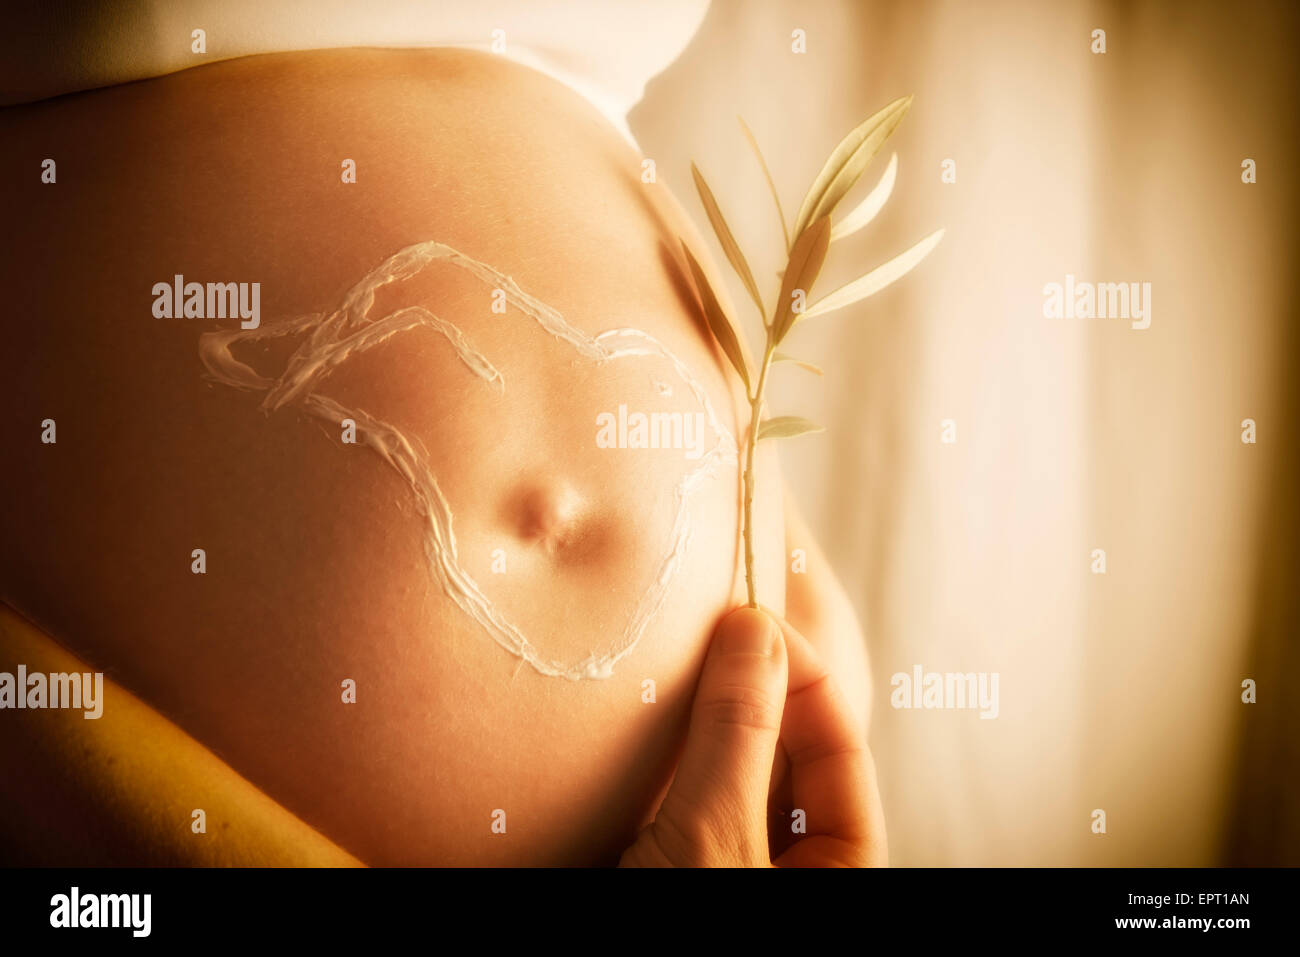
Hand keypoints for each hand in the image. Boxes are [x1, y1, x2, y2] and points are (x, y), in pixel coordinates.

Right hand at [619, 607, 885, 866]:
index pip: (842, 748)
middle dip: (749, 692)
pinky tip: (634, 728)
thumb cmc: (676, 951)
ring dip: (701, 724)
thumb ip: (739, 736)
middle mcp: (791, 867)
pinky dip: (662, 764)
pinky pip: (681, 804)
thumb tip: (753, 631)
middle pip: (786, 757)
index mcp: (843, 869)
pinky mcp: (671, 866)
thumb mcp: (714, 839)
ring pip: (729, 777)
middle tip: (708, 632)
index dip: (802, 673)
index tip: (747, 619)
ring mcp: (729, 865)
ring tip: (670, 669)